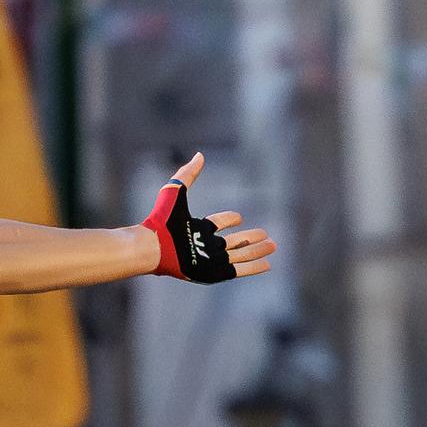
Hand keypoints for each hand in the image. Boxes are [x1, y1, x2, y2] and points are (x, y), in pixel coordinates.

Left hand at [143, 153, 275, 282]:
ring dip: (256, 251)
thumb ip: (187, 174)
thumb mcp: (175, 192)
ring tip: (273, 246)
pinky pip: (237, 270)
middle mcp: (203, 245)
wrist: (153, 244)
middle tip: (266, 234)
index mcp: (195, 229)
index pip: (217, 224)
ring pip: (239, 255)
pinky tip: (267, 264)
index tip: (238, 217)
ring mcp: (208, 260)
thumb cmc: (162, 219)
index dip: (228, 219)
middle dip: (249, 239)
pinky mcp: (212, 272)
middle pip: (232, 242)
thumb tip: (199, 154)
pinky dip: (253, 267)